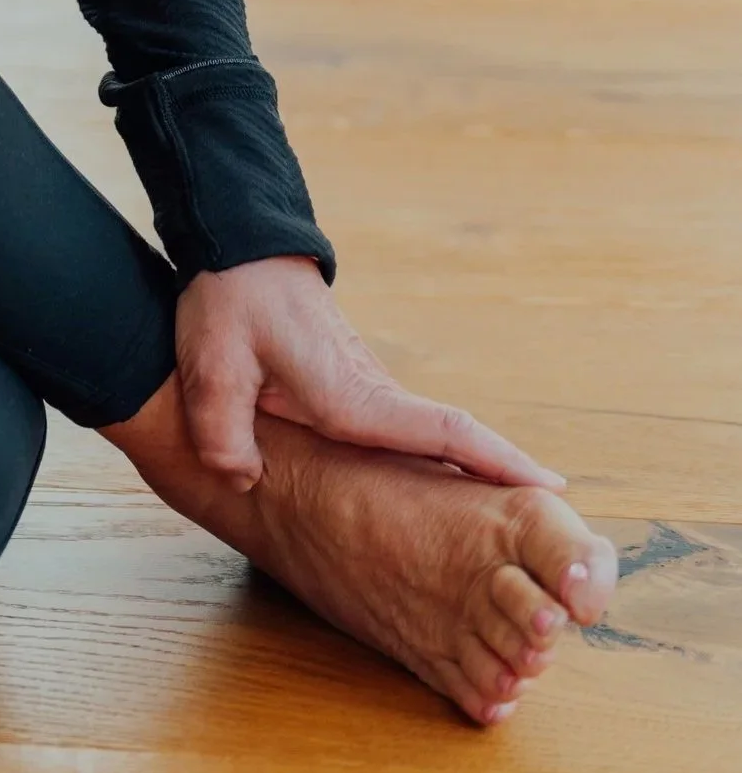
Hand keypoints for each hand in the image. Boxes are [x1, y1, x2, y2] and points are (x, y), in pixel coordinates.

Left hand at [175, 255, 565, 493]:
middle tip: (562, 530)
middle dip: (506, 481)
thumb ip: (222, 430)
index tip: (553, 489)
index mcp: (351, 396)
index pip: (443, 432)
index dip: (497, 462)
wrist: (238, 242)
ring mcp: (368, 390)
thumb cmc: (231, 297)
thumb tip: (243, 479)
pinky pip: (405, 433)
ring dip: (476, 473)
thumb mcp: (211, 364)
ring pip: (431, 441)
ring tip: (518, 528)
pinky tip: (447, 491)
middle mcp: (373, 395)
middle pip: (455, 444)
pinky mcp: (352, 388)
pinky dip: (438, 461)